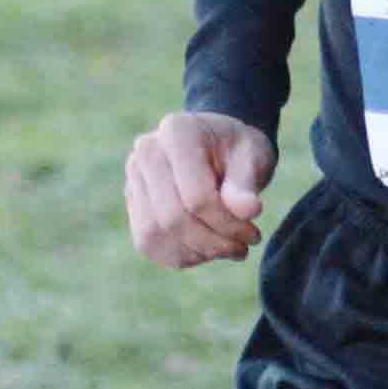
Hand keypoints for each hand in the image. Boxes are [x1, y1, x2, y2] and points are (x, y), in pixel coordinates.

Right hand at [125, 111, 273, 268]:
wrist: (220, 144)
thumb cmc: (240, 150)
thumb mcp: (254, 156)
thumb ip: (247, 183)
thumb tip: (248, 210)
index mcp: (176, 133)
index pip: (196, 196)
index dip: (228, 224)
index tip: (254, 234)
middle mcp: (145, 153)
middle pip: (172, 218)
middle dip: (213, 242)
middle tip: (244, 247)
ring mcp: (134, 178)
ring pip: (153, 235)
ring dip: (196, 253)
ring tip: (228, 250)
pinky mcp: (133, 202)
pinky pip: (148, 243)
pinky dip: (179, 256)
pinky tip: (208, 251)